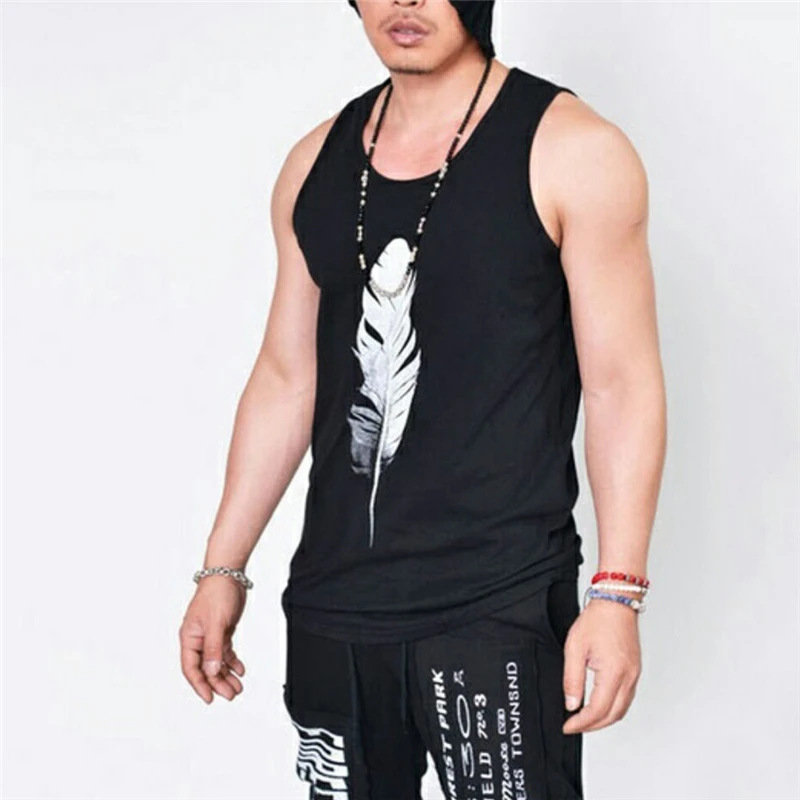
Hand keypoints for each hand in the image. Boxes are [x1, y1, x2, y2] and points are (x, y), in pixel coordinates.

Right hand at [179, 575, 247, 702]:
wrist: (228, 575)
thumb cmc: (216, 593)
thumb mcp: (216, 623)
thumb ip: (213, 648)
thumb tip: (210, 671)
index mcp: (190, 637)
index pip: (191, 668)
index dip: (200, 685)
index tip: (210, 698)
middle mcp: (198, 639)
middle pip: (206, 668)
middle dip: (217, 682)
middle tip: (231, 694)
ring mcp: (210, 635)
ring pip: (216, 662)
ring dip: (226, 674)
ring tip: (237, 686)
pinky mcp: (222, 631)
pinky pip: (225, 652)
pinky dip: (232, 661)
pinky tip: (239, 669)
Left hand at [561, 597, 641, 733]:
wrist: (616, 602)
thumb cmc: (598, 619)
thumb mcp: (575, 648)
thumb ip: (572, 678)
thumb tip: (571, 703)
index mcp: (614, 673)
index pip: (598, 710)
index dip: (581, 723)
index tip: (568, 726)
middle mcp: (628, 677)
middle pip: (613, 715)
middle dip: (592, 726)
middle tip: (574, 726)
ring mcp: (634, 674)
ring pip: (622, 709)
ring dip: (604, 719)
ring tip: (584, 719)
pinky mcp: (635, 670)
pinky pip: (626, 698)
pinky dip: (613, 708)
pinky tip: (600, 705)